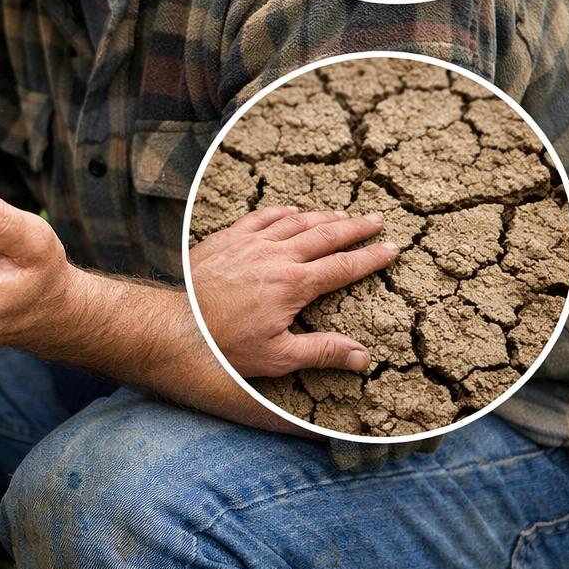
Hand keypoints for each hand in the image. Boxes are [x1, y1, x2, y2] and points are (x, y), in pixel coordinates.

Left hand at [189, 206, 399, 377]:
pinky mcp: (227, 238)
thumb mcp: (277, 357)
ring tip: (342, 215)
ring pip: (295, 222)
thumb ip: (322, 352)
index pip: (343, 267)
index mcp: (294, 285)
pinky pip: (260, 217)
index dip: (370, 258)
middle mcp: (276, 257)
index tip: (391, 249)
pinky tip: (291, 210)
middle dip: (354, 228)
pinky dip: (280, 212)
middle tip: (376, 220)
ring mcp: (250, 243)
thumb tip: (362, 357)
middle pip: (325, 235)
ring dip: (322, 217)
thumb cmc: (225, 344)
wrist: (176, 323)